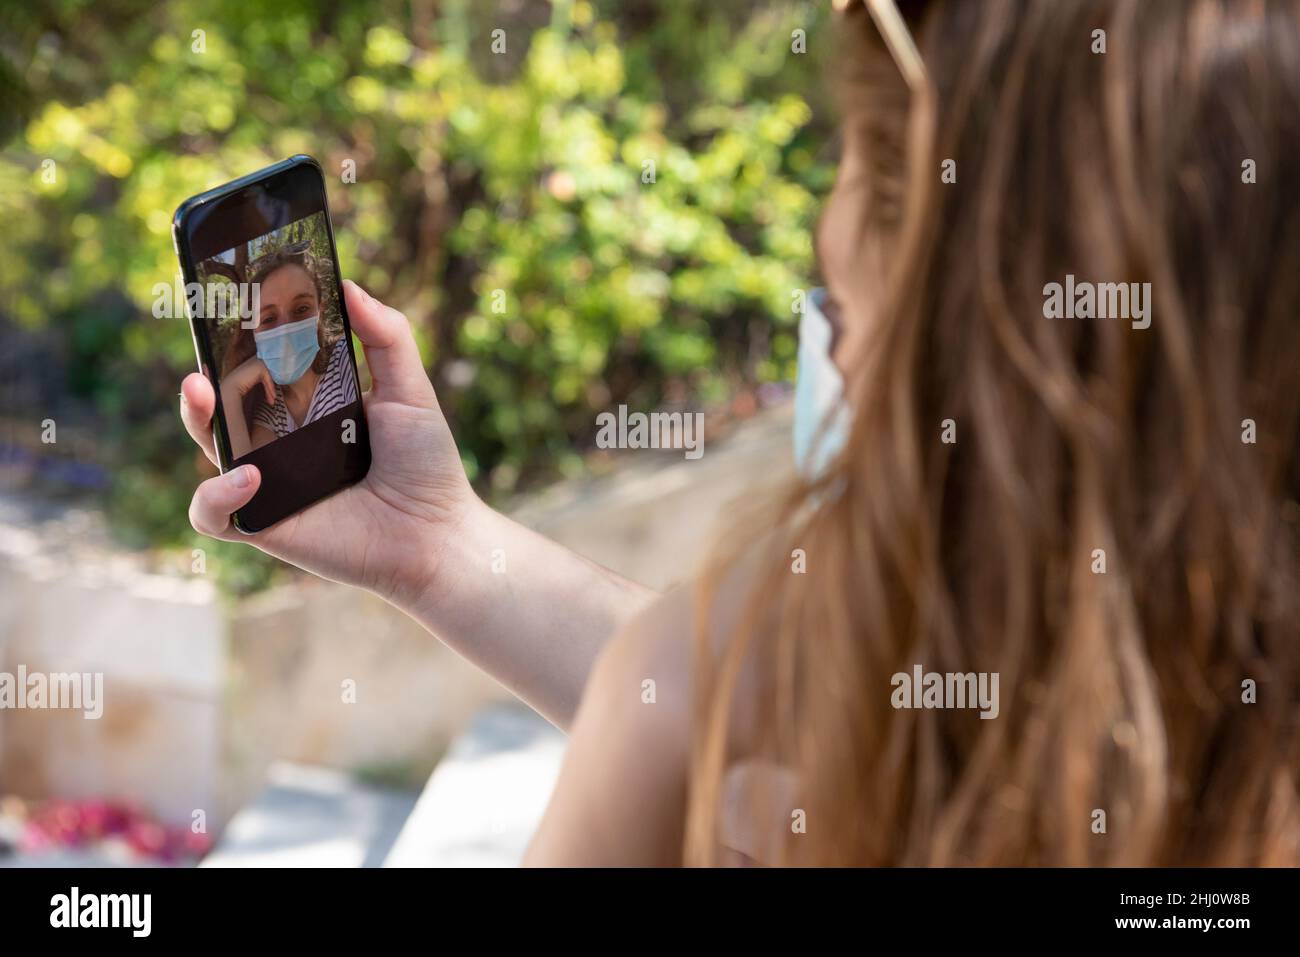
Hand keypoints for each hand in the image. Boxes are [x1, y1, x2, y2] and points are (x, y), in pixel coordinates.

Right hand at [182, 280, 478, 607]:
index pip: (259, 369)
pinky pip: (213, 514)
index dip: (235, 343)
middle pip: (222, 404)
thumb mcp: (410, 391)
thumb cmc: (426, 465)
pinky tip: (249, 476)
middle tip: (204, 347)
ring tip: (200, 390)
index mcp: (308, 408)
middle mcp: (280, 443)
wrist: (437, 535)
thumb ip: (386, 337)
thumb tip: (350, 285)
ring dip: (195, 418)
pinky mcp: (263, 525)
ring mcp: (267, 484)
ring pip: (209, 449)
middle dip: (203, 373)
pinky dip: (216, 494)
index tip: (224, 308)